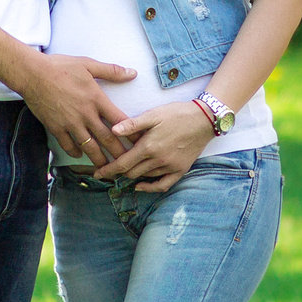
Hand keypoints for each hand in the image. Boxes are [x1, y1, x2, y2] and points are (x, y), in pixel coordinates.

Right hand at [16, 51, 136, 163]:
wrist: (32, 74)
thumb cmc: (60, 66)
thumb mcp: (88, 64)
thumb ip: (111, 71)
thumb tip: (132, 73)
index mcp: (96, 99)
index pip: (120, 120)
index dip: (132, 133)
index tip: (140, 142)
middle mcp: (86, 114)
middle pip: (107, 138)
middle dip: (119, 153)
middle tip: (128, 164)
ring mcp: (70, 123)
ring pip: (89, 146)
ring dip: (99, 158)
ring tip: (106, 168)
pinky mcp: (56, 127)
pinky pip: (68, 145)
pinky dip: (75, 152)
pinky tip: (79, 155)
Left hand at [90, 100, 216, 191]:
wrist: (204, 119)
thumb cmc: (177, 114)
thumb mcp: (153, 115)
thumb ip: (133, 124)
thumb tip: (113, 130)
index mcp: (148, 147)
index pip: (123, 164)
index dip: (108, 170)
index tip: (97, 174)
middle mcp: (158, 160)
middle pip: (131, 173)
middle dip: (118, 173)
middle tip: (109, 170)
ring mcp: (170, 167)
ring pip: (145, 177)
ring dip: (132, 176)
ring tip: (123, 172)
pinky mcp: (180, 170)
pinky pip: (163, 185)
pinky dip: (150, 187)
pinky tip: (141, 185)